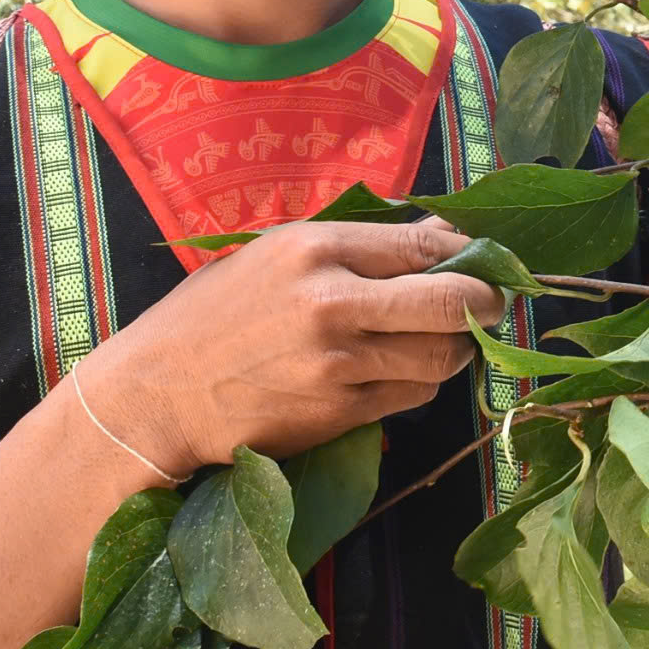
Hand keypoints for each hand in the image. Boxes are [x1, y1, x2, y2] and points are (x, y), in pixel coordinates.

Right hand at [81, 219, 505, 470]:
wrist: (156, 397)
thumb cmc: (213, 316)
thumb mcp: (274, 256)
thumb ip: (352, 248)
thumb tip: (437, 235)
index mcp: (314, 248)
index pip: (423, 243)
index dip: (469, 252)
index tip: (485, 259)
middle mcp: (332, 302)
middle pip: (452, 301)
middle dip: (487, 302)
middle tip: (493, 303)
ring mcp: (338, 363)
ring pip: (443, 355)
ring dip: (456, 347)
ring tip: (442, 339)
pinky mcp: (340, 412)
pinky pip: (413, 394)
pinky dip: (419, 382)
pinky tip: (398, 372)